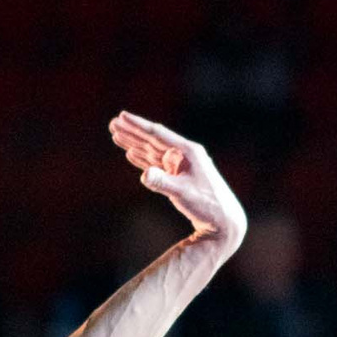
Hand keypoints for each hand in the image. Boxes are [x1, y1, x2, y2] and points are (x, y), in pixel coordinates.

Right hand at [109, 112, 245, 249]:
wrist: (224, 220)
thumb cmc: (208, 206)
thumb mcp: (184, 194)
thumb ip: (163, 183)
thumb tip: (145, 175)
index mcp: (188, 152)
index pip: (158, 135)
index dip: (138, 126)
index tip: (121, 116)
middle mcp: (184, 155)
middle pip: (153, 140)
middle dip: (132, 132)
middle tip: (112, 123)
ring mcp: (181, 165)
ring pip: (152, 151)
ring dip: (134, 144)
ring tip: (116, 135)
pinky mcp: (178, 176)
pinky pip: (156, 164)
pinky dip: (142, 159)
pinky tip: (131, 154)